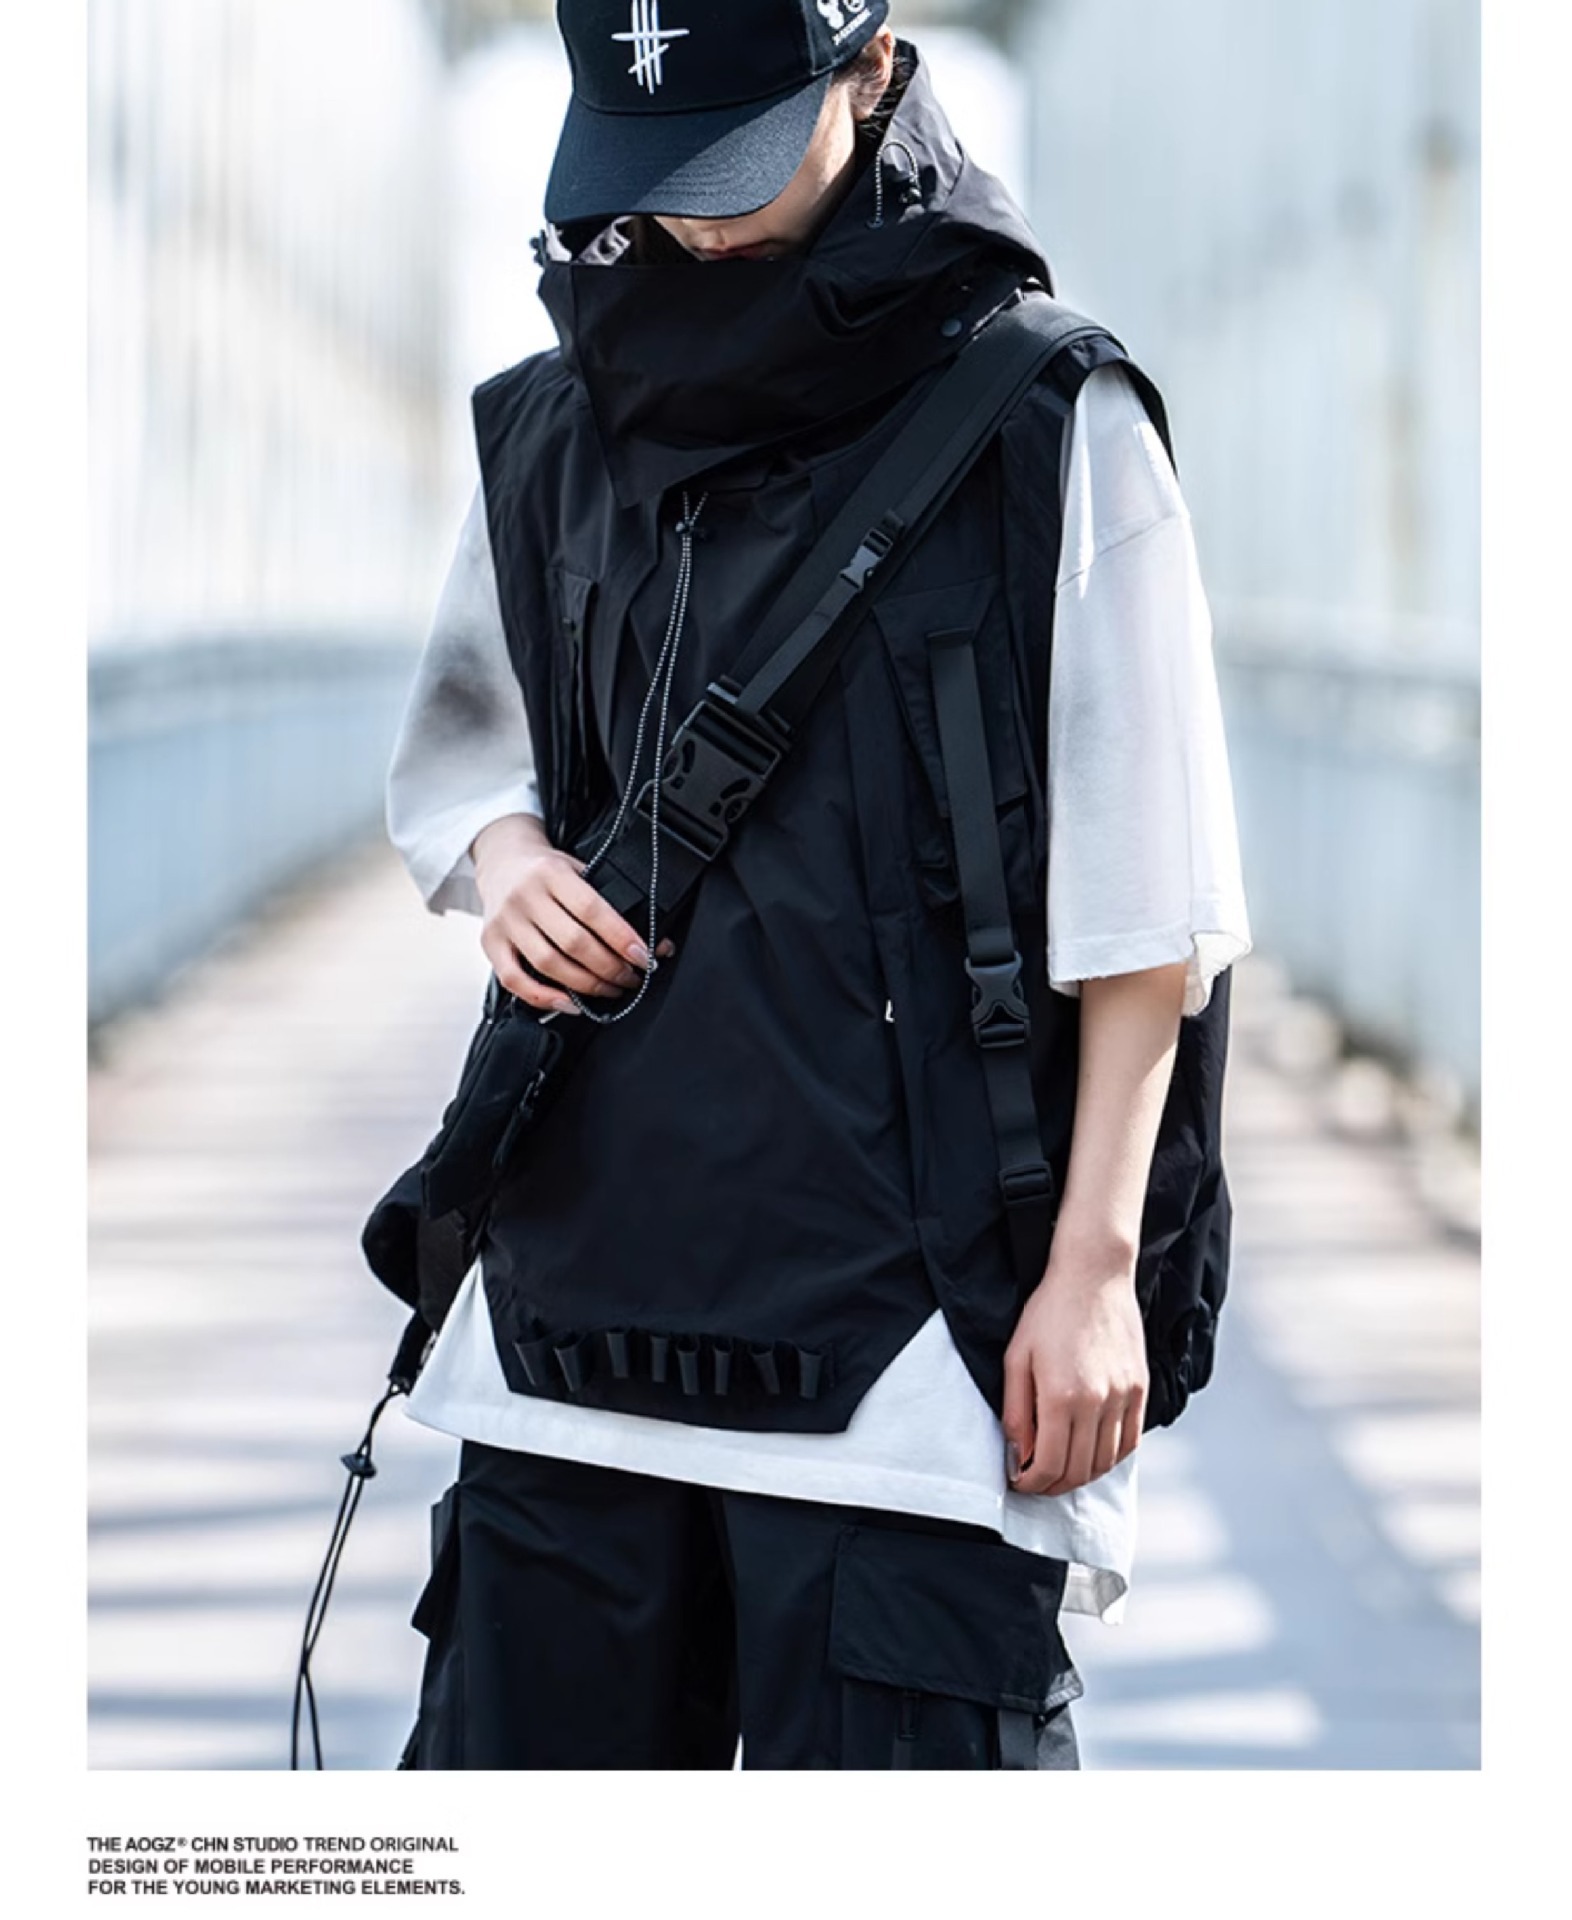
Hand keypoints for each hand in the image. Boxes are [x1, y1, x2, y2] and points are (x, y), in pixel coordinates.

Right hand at [472, 814, 672, 1015]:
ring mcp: (505, 921)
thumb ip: (609, 901)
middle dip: (609, 967)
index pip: (592, 910)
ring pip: (548, 964)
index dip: (621, 938)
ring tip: (610, 989)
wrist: (502, 860)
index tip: (644, 957)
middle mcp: (525, 896)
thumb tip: (655, 942)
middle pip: (573, 943)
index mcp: (551, 873)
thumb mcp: (579, 869)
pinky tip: (571, 1003)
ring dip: (586, 985)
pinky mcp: (489, 942)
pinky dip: (544, 998)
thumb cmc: (547, 870)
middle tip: (631, 977)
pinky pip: (514, 980)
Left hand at [1001, 1230, 1147, 1496]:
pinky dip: (1110, 1458)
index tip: (1019, 1481)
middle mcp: (1097, 1403)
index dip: (1031, 1483)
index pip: (1049, 1465)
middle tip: (1036, 1481)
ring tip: (1061, 1470)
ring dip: (1082, 1476)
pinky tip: (1091, 1454)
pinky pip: (1130, 1443)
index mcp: (1061, 1396)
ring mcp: (1124, 1397)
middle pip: (1079, 1471)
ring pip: (1106, 1463)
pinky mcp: (1140, 1390)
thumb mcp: (1016, 1358)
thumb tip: (1018, 1455)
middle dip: (1053, 1485)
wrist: (1093, 1277)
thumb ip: (1015, 1411)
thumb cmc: (1048, 1313)